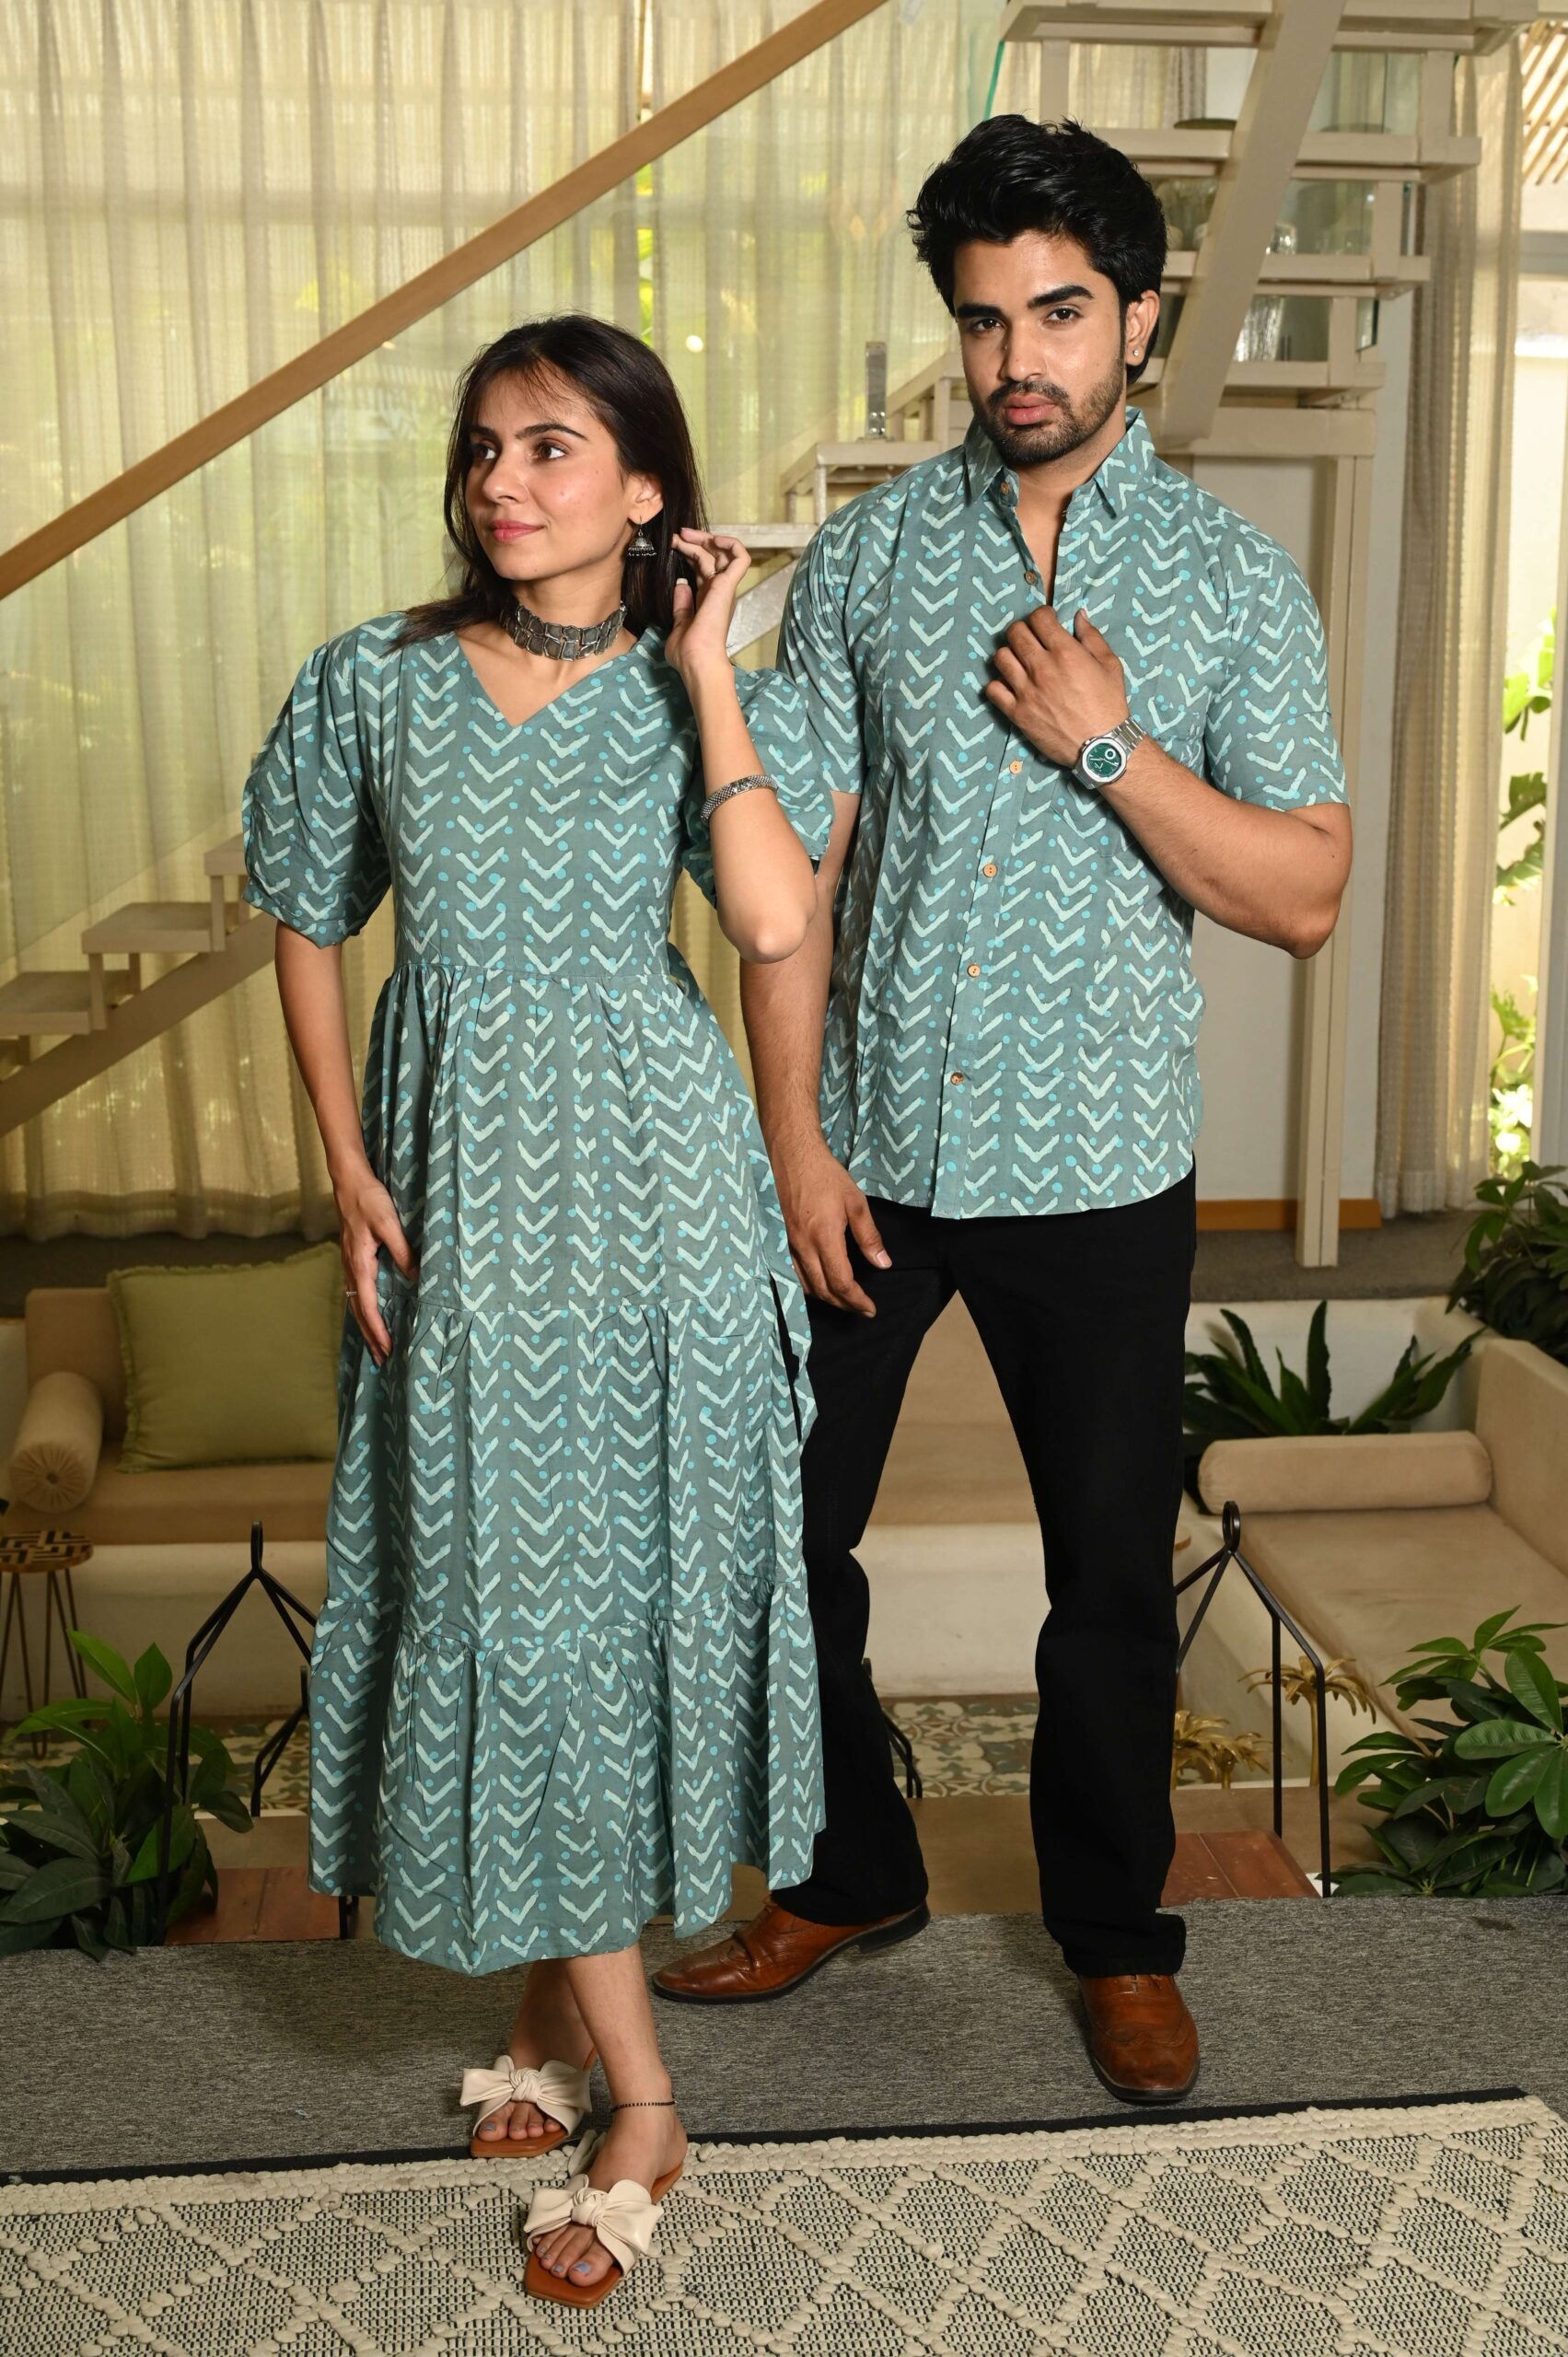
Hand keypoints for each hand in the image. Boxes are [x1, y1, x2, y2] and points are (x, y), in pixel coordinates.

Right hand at [335, 1169, 417, 1367]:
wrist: (349, 1180)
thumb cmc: (369, 1200)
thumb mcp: (389, 1225)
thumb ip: (402, 1252)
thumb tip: (416, 1279)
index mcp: (359, 1264)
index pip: (368, 1306)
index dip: (377, 1330)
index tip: (387, 1349)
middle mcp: (351, 1268)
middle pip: (359, 1311)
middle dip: (370, 1336)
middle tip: (381, 1359)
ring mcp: (350, 1264)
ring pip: (356, 1302)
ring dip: (366, 1325)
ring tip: (375, 1345)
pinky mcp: (353, 1257)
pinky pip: (356, 1291)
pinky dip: (363, 1308)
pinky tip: (370, 1313)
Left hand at [662, 528, 750, 687]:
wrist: (698, 661)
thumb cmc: (687, 653)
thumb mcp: (678, 625)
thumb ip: (681, 605)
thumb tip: (681, 584)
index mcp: (706, 599)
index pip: (702, 569)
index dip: (689, 553)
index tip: (674, 545)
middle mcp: (718, 591)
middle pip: (711, 557)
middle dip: (694, 541)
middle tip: (677, 535)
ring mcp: (724, 588)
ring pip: (722, 553)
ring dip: (705, 539)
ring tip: (685, 534)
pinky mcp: (728, 586)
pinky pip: (740, 557)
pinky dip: (731, 544)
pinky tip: (714, 539)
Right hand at [773, 1134, 891, 1316]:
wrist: (792, 1157)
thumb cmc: (826, 1176)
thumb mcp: (856, 1202)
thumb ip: (869, 1236)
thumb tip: (883, 1264)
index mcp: (823, 1238)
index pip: (841, 1282)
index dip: (857, 1300)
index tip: (870, 1308)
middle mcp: (802, 1246)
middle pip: (823, 1291)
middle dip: (844, 1305)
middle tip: (862, 1309)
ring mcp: (789, 1245)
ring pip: (806, 1286)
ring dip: (827, 1298)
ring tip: (845, 1298)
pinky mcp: (782, 1240)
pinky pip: (794, 1274)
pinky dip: (810, 1286)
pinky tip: (821, 1283)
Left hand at [983, 604, 1128, 771]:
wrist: (1101, 745)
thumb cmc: (1109, 704)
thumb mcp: (1110, 665)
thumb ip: (1092, 637)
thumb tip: (1079, 615)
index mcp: (1065, 652)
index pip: (1038, 618)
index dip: (1042, 615)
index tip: (1047, 622)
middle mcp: (1042, 668)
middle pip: (1015, 633)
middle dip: (1023, 630)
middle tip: (1031, 640)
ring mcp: (1026, 691)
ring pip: (1000, 657)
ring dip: (1009, 654)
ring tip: (1020, 662)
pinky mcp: (1017, 713)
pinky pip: (992, 690)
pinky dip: (998, 684)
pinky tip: (1011, 686)